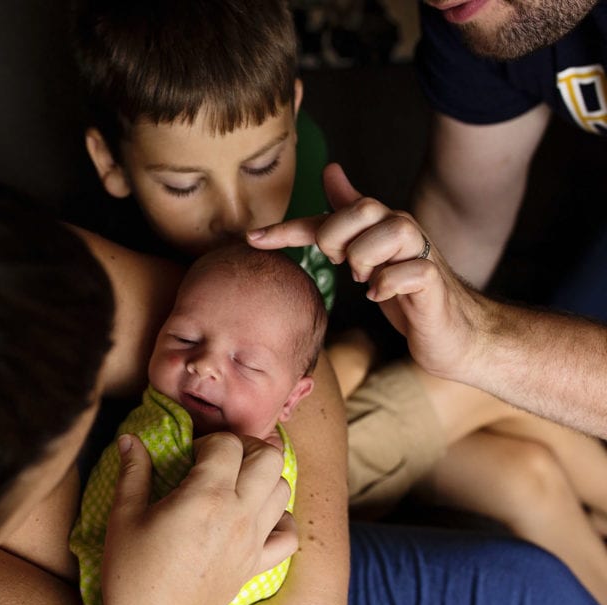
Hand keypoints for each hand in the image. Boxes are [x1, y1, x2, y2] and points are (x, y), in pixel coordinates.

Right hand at [99, 432, 296, 604]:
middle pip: (269, 458)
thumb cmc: (132, 574)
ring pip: (283, 489)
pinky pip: (289, 536)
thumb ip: (132, 471)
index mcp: (206, 496)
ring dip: (264, 478)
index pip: (229, 444)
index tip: (189, 454)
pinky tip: (257, 518)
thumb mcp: (123, 516)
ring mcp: (253, 541)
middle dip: (247, 448)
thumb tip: (129, 438)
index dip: (208, 440)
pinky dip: (281, 520)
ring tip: (235, 483)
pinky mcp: (257, 565)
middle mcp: (239, 513)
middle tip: (220, 458)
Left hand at [247, 162, 486, 382]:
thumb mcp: (368, 252)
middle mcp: (400, 229)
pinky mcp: (433, 280)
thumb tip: (330, 170)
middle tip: (342, 265)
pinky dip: (386, 286)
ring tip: (368, 281)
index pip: (327, 217)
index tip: (252, 239)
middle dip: (338, 238)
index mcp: (378, 225)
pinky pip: (408, 271)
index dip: (287, 228)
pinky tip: (381, 296)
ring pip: (388, 232)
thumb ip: (347, 216)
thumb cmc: (408, 293)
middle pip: (363, 208)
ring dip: (365, 261)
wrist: (454, 333)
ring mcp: (420, 252)